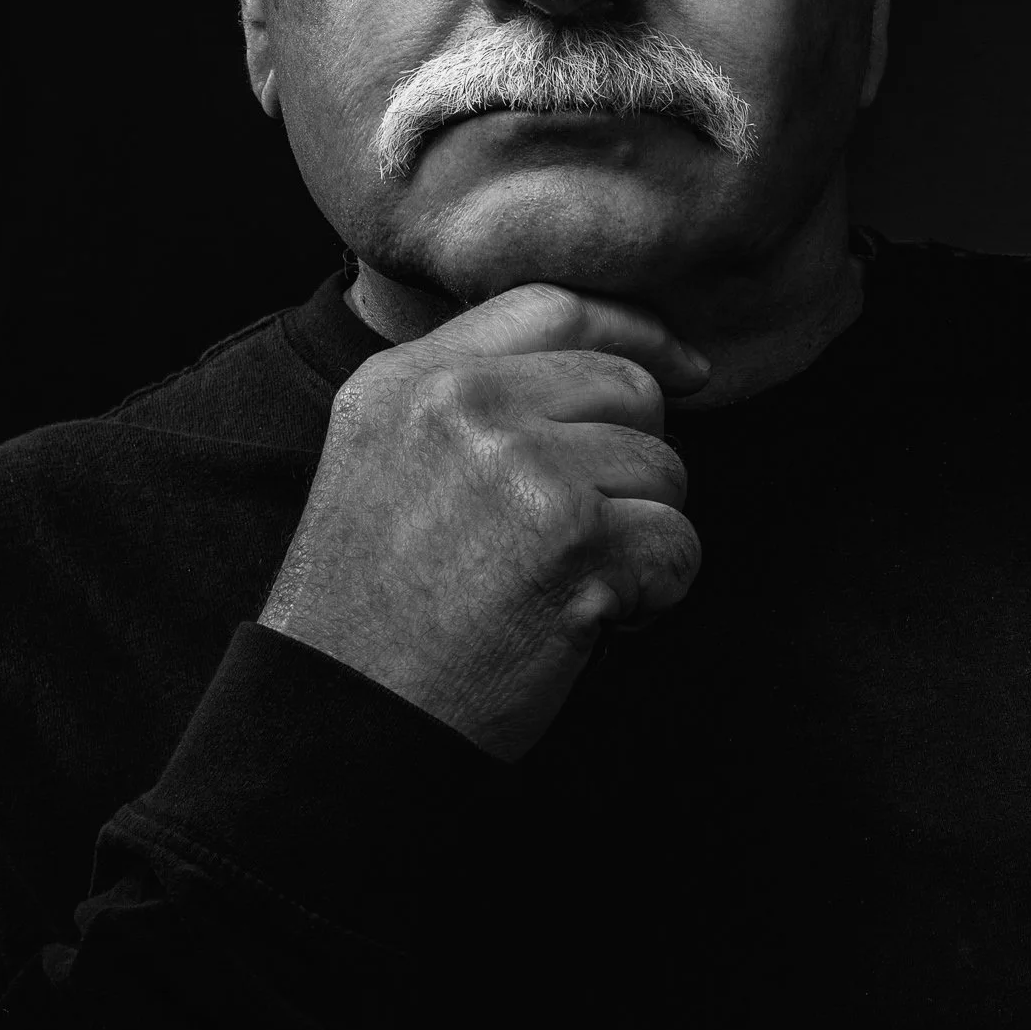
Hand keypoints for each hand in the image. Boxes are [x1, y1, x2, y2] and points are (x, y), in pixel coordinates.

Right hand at [258, 284, 708, 760]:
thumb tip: (623, 357)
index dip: (637, 331)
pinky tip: (586, 622)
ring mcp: (523, 470)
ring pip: (666, 469)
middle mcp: (465, 406)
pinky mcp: (576, 543)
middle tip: (586, 533)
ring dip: (643, 535)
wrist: (344, 722)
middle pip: (630, 388)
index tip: (687, 366)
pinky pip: (679, 544)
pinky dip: (655, 593)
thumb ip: (472, 392)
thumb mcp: (383, 458)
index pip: (557, 307)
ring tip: (565, 584)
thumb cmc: (376, 608)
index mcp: (411, 379)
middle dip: (637, 463)